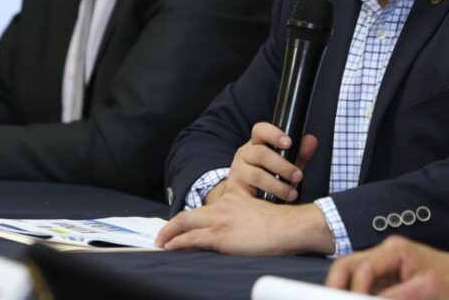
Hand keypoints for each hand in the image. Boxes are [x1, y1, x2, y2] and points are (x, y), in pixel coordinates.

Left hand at [156, 190, 333, 255]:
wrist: (288, 226)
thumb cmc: (279, 223)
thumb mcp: (256, 210)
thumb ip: (242, 214)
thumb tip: (235, 230)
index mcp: (231, 199)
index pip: (202, 210)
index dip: (188, 219)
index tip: (179, 227)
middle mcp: (221, 207)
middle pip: (187, 215)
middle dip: (169, 227)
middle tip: (160, 237)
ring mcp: (220, 221)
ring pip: (184, 224)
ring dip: (169, 235)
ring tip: (161, 244)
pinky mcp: (221, 237)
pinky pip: (192, 239)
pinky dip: (178, 243)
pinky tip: (171, 248)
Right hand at [208, 122, 317, 204]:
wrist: (249, 199)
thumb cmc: (270, 176)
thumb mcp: (288, 163)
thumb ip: (300, 152)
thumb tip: (311, 140)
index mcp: (257, 143)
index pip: (260, 130)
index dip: (274, 134)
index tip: (289, 143)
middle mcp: (244, 154)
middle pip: (261, 153)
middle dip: (283, 166)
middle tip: (298, 176)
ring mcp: (237, 171)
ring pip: (256, 174)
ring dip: (278, 185)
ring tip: (291, 194)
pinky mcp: (234, 189)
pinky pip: (250, 193)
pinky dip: (266, 196)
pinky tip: (277, 202)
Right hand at [325, 235, 448, 298]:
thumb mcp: (428, 291)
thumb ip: (397, 297)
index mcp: (394, 251)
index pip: (362, 268)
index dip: (353, 289)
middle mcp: (385, 253)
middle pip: (347, 265)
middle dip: (337, 285)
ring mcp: (385, 264)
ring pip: (352, 275)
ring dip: (347, 291)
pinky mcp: (387, 277)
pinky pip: (365, 285)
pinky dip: (359, 294)